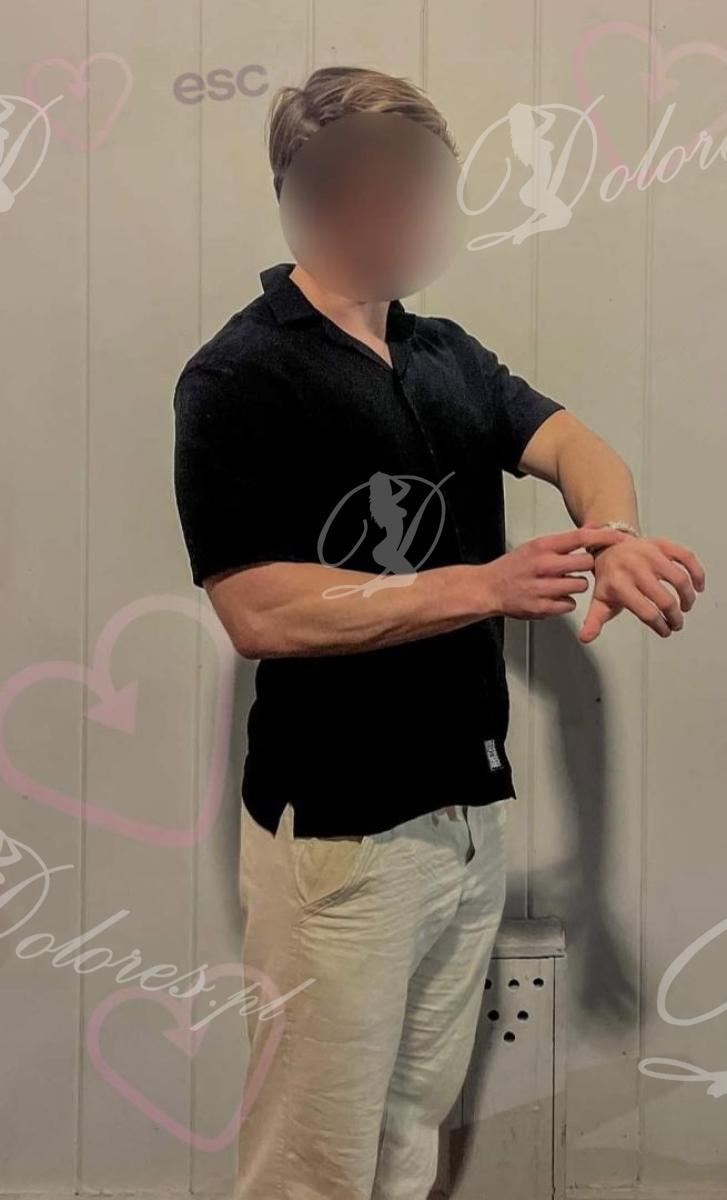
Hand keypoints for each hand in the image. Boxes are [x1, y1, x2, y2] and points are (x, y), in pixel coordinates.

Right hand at [485, 526, 633, 620]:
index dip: (604, 537)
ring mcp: (543, 588)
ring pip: (580, 586)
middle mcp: (543, 566)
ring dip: (575, 586)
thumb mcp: (535, 546)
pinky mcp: (542, 608)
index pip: (580, 537)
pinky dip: (564, 602)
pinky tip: (552, 597)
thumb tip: (591, 530)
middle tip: (575, 569)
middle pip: (585, 564)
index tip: (620, 537)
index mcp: (542, 547)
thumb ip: (562, 542)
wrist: (488, 589)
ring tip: (560, 584)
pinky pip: (569, 604)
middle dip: (585, 567)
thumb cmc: (512, 568)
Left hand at [578, 525, 705, 642]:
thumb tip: (585, 638)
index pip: (646, 611)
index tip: (665, 631)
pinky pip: (686, 557)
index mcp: (618, 584)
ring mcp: (649, 554)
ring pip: (679, 578)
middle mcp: (634, 567)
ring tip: (685, 607)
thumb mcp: (599, 600)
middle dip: (675, 617)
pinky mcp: (661, 544)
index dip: (660, 625)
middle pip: (664, 599)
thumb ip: (594, 621)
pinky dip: (696, 573)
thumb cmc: (609, 578)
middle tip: (676, 623)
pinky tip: (697, 586)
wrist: (609, 547)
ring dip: (687, 597)